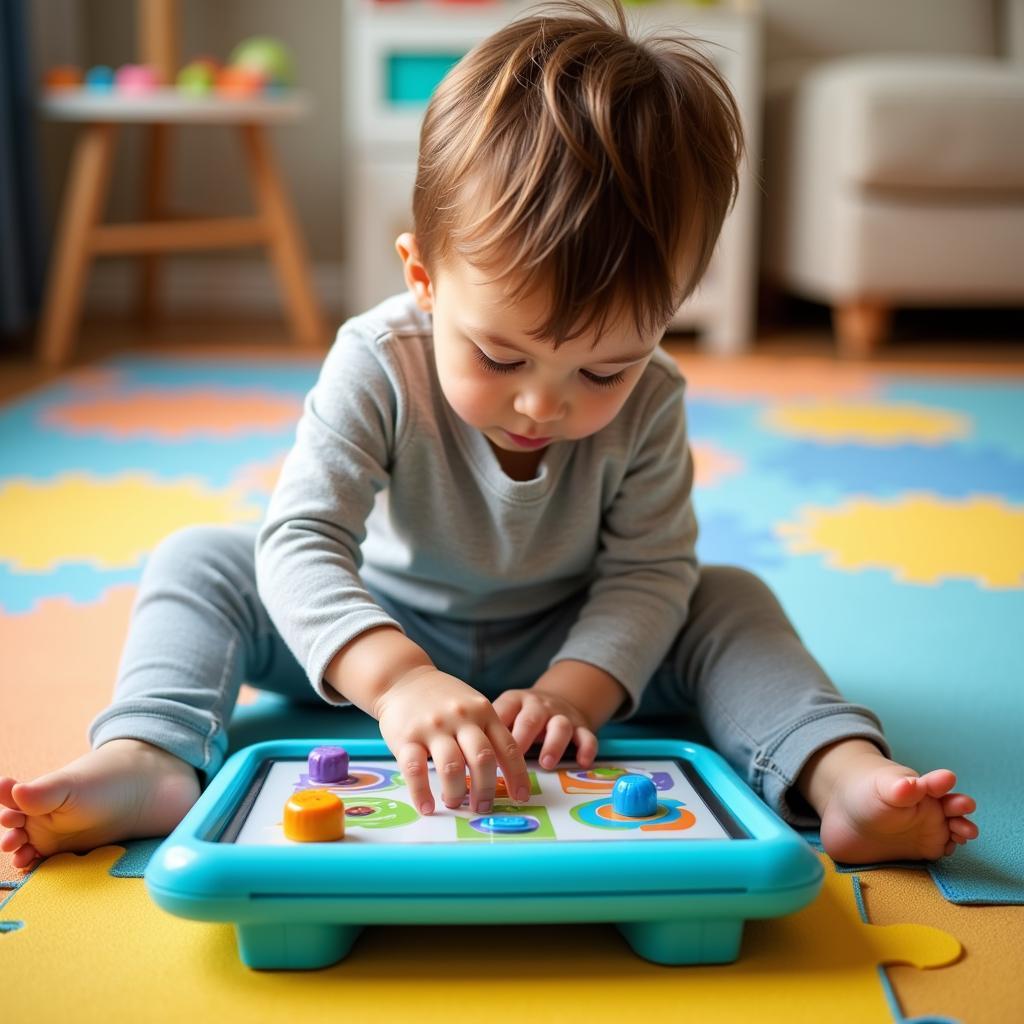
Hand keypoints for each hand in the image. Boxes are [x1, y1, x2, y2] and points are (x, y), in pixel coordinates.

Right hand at [373, 666, 530, 815]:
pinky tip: (427, 807)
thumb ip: (488, 731)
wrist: (403, 678)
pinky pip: (415, 770)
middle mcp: (461, 718)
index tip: (521, 796)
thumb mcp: (473, 705)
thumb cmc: (442, 698)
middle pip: (483, 760)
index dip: (517, 776)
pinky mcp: (406, 737)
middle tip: (483, 806)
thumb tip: (505, 772)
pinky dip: (422, 793)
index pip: (508, 747)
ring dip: (456, 793)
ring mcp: (433, 727)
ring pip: (452, 768)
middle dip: (486, 790)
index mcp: (483, 711)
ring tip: (455, 803)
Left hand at [492, 687, 598, 770]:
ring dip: (553, 744)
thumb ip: (484, 731)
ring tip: (545, 763)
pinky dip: (587, 748)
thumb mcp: (502, 714)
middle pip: (531, 718)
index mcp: (515, 701)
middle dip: (523, 739)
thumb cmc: (519, 715)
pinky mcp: (581, 726)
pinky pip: (587, 736)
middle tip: (511, 760)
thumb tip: (453, 759)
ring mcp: (561, 715)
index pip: (503, 711)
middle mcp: (539, 706)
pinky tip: (582, 762)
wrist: (554, 700)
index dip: (494, 730)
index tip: (483, 751)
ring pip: (560, 725)